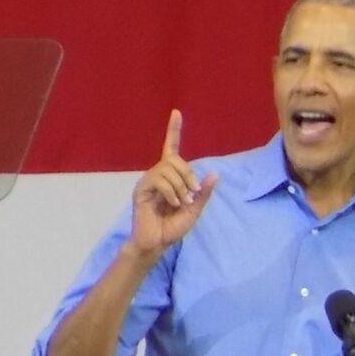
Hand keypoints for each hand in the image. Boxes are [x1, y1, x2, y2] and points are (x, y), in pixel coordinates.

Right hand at [129, 110, 218, 259]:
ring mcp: (148, 182)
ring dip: (180, 186)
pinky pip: (158, 180)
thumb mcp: (195, 209)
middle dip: (188, 174)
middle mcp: (157, 175)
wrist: (157, 243)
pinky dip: (170, 192)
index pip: (171, 148)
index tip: (176, 112)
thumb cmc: (173, 227)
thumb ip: (203, 193)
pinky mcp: (141, 190)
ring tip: (182, 202)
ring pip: (167, 169)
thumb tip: (213, 174)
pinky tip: (173, 204)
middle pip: (174, 159)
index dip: (173, 130)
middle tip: (193, 193)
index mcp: (170, 177)